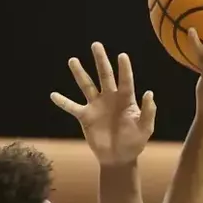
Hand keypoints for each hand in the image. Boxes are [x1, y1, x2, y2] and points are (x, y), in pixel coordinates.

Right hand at [51, 42, 156, 165]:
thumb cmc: (134, 142)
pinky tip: (53, 95)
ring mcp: (96, 106)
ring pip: (87, 85)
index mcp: (126, 99)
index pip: (126, 80)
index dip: (124, 69)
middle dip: (100, 60)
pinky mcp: (85, 117)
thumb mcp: (145, 128)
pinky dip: (63, 102)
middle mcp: (110, 98)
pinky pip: (72, 107)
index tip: (122, 56)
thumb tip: (149, 93)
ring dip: (79, 73)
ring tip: (73, 60)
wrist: (119, 158)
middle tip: (96, 45)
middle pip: (104, 75)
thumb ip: (149, 111)